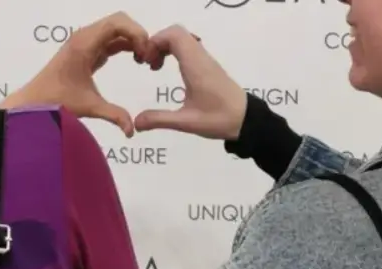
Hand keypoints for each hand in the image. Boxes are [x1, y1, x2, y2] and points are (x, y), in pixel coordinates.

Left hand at [4, 12, 156, 135]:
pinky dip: (125, 45)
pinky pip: (111, 39)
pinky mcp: (87, 50)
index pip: (118, 23)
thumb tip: (132, 131)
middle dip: (138, 35)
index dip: (137, 34)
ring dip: (133, 39)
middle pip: (120, 21)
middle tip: (148, 56)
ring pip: (116, 28)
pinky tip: (135, 60)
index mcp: (85, 44)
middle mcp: (85, 37)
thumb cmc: (57, 101)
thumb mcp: (89, 106)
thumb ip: (114, 115)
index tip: (144, 54)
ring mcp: (85, 42)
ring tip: (144, 59)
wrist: (34, 101)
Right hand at [134, 25, 247, 140]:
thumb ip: (160, 120)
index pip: (174, 36)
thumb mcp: (187, 122)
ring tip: (155, 68)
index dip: (154, 42)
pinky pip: (188, 47)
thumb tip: (135, 122)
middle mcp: (201, 58)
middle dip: (156, 43)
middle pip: (176, 32)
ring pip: (182, 38)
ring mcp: (205, 60)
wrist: (246, 119)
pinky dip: (173, 52)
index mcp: (195, 66)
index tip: (145, 62)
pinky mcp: (207, 65)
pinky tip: (168, 71)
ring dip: (164, 47)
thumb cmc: (218, 119)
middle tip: (148, 64)